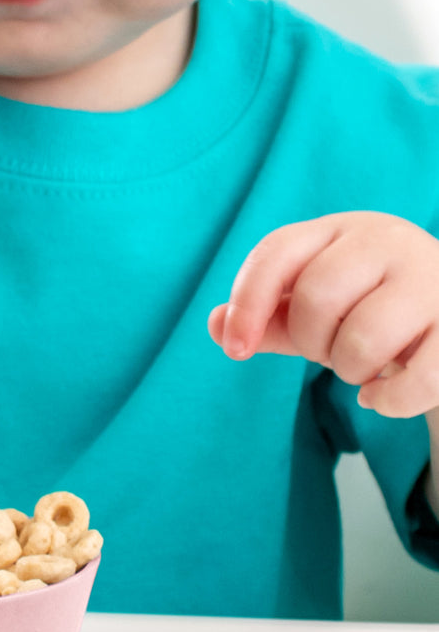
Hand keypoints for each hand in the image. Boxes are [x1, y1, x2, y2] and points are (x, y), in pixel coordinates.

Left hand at [208, 212, 438, 417]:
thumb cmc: (368, 309)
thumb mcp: (315, 307)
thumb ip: (265, 317)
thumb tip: (214, 323)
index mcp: (340, 230)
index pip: (276, 254)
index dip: (246, 305)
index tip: (235, 349)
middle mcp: (388, 242)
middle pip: (316, 298)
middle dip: (309, 342)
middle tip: (326, 351)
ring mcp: (433, 280)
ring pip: (363, 338)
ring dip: (348, 370)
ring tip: (359, 368)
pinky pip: (420, 377)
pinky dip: (388, 401)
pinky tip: (379, 399)